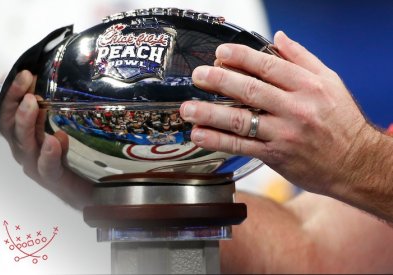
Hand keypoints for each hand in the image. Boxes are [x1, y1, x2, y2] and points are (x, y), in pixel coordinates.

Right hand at [0, 70, 91, 209]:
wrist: (85, 192)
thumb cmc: (67, 157)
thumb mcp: (57, 127)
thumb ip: (50, 110)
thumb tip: (48, 81)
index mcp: (23, 135)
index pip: (8, 110)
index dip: (8, 91)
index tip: (16, 70)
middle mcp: (24, 149)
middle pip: (10, 124)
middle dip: (14, 99)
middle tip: (25, 78)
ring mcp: (36, 165)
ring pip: (24, 143)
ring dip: (26, 121)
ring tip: (32, 102)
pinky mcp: (52, 179)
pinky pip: (47, 166)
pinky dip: (49, 153)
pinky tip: (54, 140)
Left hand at [180, 31, 382, 196]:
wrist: (356, 164)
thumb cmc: (342, 122)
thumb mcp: (330, 82)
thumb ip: (302, 58)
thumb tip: (278, 37)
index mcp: (308, 86)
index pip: (268, 65)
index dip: (241, 57)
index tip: (220, 53)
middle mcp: (296, 108)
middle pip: (251, 90)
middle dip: (220, 80)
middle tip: (198, 75)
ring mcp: (284, 133)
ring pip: (241, 121)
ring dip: (210, 113)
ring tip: (188, 108)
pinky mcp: (276, 156)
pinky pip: (241, 147)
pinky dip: (218, 140)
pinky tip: (200, 134)